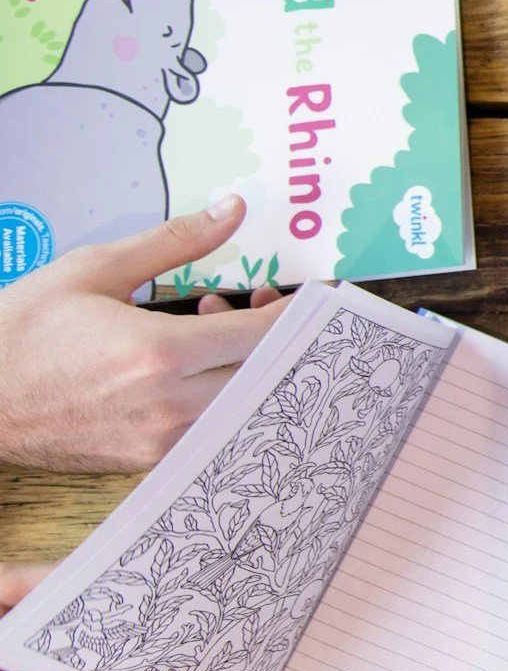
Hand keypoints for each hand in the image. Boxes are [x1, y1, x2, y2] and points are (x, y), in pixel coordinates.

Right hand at [0, 198, 289, 470]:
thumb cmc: (20, 332)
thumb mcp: (93, 270)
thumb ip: (174, 241)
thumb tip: (233, 210)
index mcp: (156, 355)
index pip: (263, 336)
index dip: (296, 312)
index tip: (316, 293)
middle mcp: (167, 407)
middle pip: (264, 375)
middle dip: (278, 335)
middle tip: (261, 299)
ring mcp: (158, 442)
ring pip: (241, 404)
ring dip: (246, 363)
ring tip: (212, 321)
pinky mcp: (146, 461)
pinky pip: (211, 426)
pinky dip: (219, 389)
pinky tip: (191, 358)